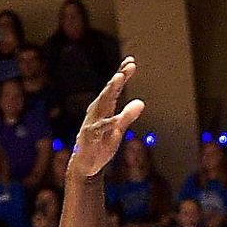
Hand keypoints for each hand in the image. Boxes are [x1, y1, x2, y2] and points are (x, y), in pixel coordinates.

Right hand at [67, 57, 144, 180]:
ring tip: (119, 78)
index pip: (113, 89)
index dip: (121, 74)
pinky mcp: (91, 137)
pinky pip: (102, 128)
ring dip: (111, 90)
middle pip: (108, 92)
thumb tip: (141, 102)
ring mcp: (92, 123)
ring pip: (103, 104)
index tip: (131, 61)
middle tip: (128, 65)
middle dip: (118, 78)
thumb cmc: (101, 144)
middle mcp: (96, 112)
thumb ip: (127, 116)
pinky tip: (118, 117)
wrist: (85, 165)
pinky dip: (110, 122)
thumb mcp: (117, 129)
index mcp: (103, 109)